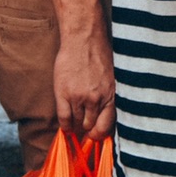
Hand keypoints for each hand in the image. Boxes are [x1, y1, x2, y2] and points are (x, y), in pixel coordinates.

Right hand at [54, 24, 115, 140]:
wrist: (84, 39)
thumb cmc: (99, 55)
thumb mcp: (112, 78)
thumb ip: (108, 95)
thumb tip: (104, 114)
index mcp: (111, 95)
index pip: (107, 125)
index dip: (100, 134)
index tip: (95, 136)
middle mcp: (96, 99)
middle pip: (90, 126)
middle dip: (87, 131)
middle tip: (83, 132)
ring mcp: (79, 97)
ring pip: (76, 123)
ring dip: (75, 127)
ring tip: (75, 126)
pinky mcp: (63, 94)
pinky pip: (63, 118)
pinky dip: (65, 125)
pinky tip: (66, 126)